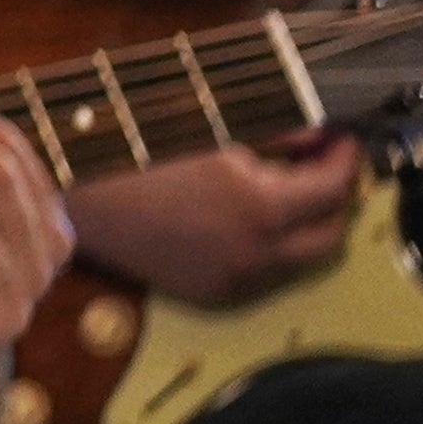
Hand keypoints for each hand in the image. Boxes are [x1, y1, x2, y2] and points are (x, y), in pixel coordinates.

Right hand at [65, 131, 363, 304]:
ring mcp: (237, 280)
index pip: (334, 190)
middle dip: (336, 198)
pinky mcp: (215, 294)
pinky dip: (270, 247)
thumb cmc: (138, 150)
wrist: (77, 197)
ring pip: (303, 260)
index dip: (345, 160)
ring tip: (282, 189)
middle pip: (332, 236)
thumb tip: (317, 137)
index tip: (341, 140)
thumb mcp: (213, 130)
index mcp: (260, 208)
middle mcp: (257, 254)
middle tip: (321, 165)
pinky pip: (265, 274)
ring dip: (305, 224)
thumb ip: (277, 134)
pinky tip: (244, 218)